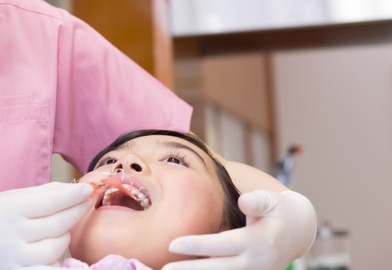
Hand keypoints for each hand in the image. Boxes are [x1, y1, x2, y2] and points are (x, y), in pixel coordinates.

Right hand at [0, 182, 93, 269]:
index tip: (88, 190)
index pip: (50, 201)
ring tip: (61, 227)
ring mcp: (11, 257)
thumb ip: (41, 194)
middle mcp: (9, 234)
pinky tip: (54, 247)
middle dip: (76, 212)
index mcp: (7, 209)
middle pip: (57, 224)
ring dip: (65, 235)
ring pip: (55, 248)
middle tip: (85, 204)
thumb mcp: (8, 197)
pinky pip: (46, 268)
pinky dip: (55, 258)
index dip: (73, 196)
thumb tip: (73, 190)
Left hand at [162, 190, 316, 269]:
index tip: (172, 244)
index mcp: (259, 241)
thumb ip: (258, 201)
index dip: (197, 245)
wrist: (298, 232)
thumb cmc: (277, 210)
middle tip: (164, 269)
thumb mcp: (272, 201)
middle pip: (217, 269)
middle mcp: (255, 263)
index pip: (222, 245)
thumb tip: (244, 201)